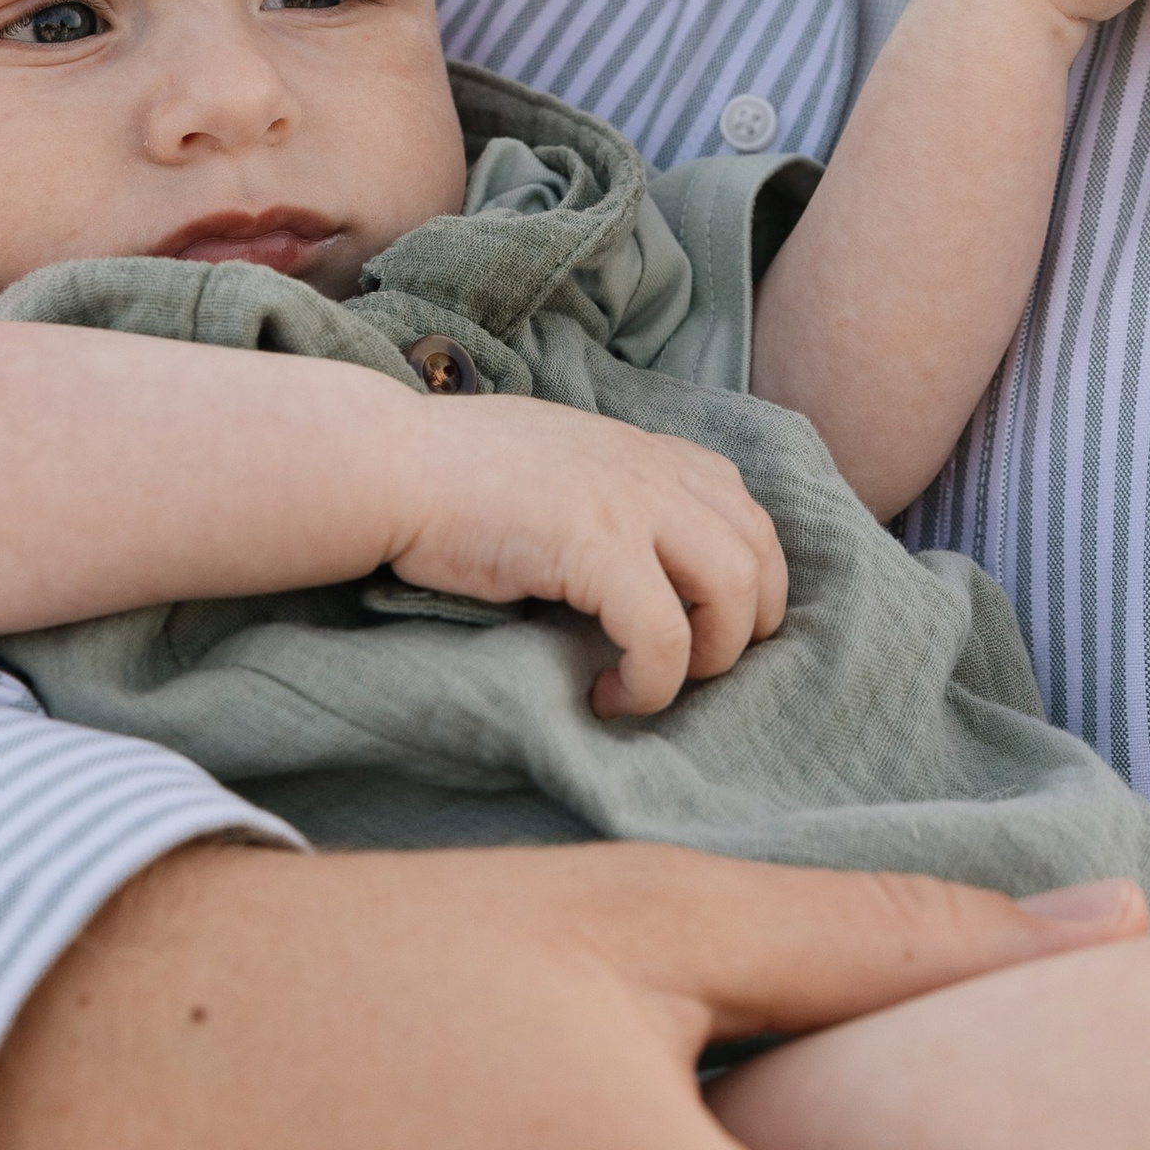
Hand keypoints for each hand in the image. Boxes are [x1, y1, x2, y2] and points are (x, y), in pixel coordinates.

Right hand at [382, 392, 787, 713]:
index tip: (703, 631)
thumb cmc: (455, 474)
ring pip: (732, 597)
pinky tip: (607, 697)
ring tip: (649, 687)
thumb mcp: (561, 463)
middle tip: (690, 672)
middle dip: (743, 630)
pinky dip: (650, 684)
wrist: (391, 465)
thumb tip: (638, 556)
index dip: (745, 584)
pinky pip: (664, 637)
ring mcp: (633, 506)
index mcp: (651, 452)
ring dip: (706, 661)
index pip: (747, 515)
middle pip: (758, 557)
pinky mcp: (598, 549)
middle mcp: (656, 472)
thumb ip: (612, 494)